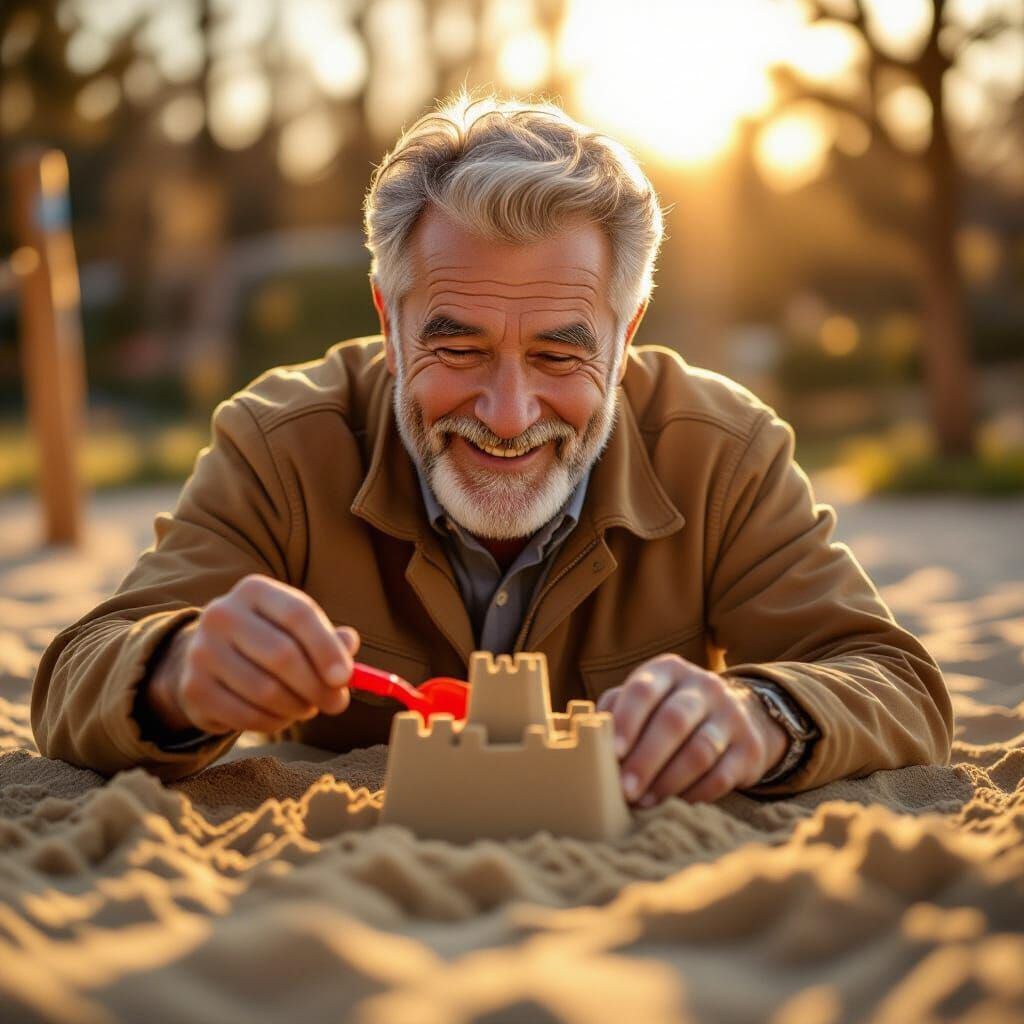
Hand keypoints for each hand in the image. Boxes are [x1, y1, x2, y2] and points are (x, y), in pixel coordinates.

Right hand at [150, 574, 359, 734]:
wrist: (207, 659)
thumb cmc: (267, 640)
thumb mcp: (297, 629)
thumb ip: (329, 637)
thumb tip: (349, 644)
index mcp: (254, 590)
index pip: (298, 614)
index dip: (326, 648)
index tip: (346, 677)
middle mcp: (223, 614)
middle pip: (283, 655)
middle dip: (318, 686)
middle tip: (337, 702)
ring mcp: (202, 651)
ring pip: (266, 691)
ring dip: (298, 706)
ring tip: (308, 707)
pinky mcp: (194, 688)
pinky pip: (246, 716)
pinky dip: (274, 722)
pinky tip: (282, 716)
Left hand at [595, 654, 788, 806]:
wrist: (737, 714)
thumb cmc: (670, 709)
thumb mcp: (645, 699)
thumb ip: (615, 712)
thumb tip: (586, 739)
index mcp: (668, 671)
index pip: (644, 691)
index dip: (627, 722)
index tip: (614, 753)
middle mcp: (703, 687)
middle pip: (674, 721)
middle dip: (646, 760)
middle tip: (625, 791)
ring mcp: (731, 716)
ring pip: (700, 751)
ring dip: (669, 781)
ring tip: (646, 802)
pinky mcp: (749, 748)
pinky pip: (723, 775)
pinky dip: (697, 793)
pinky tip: (677, 802)